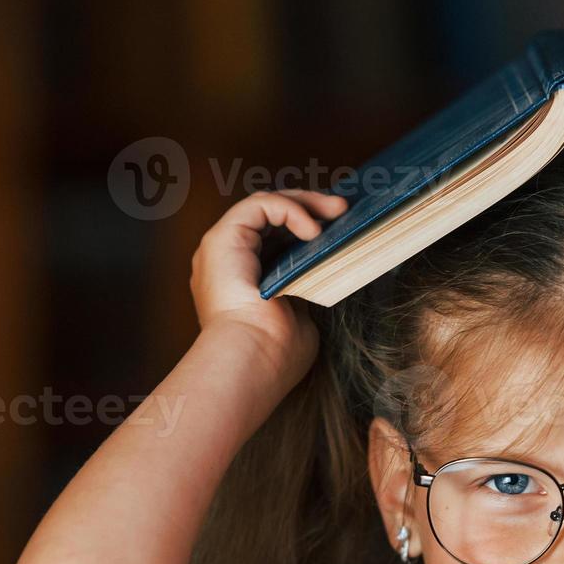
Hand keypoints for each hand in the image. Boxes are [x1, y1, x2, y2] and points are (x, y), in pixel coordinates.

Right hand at [190, 189, 346, 383]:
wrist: (252, 361)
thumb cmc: (274, 354)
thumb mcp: (298, 318)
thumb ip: (302, 295)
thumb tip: (316, 278)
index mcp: (240, 280)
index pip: (272, 238)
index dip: (303, 226)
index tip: (338, 225)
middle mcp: (226, 260)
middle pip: (268, 216)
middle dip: (309, 205)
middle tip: (343, 208)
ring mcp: (221, 247)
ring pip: (263, 204)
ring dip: (303, 202)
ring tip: (337, 210)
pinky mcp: (222, 238)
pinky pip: (259, 206)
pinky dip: (289, 210)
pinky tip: (313, 230)